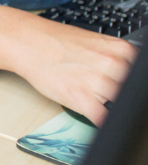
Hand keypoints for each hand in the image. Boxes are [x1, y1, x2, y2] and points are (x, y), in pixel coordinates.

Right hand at [0, 5, 136, 124]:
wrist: (27, 42)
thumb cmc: (56, 43)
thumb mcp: (96, 43)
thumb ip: (117, 59)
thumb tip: (130, 79)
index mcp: (120, 50)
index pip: (141, 77)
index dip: (134, 87)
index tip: (129, 92)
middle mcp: (112, 64)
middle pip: (132, 91)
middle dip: (121, 95)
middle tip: (106, 94)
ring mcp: (98, 82)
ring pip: (122, 106)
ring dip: (113, 108)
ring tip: (96, 100)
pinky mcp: (82, 98)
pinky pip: (105, 120)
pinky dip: (104, 123)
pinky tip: (98, 118)